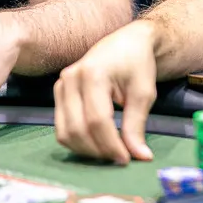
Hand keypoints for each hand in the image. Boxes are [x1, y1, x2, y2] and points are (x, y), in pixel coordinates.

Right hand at [54, 20, 157, 164]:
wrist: (127, 43)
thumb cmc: (138, 65)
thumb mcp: (144, 93)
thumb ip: (137, 125)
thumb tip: (140, 157)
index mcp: (93, 74)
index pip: (97, 121)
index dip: (111, 145)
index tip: (127, 159)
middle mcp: (70, 79)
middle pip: (77, 129)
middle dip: (98, 151)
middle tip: (119, 158)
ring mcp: (61, 85)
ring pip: (65, 132)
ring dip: (86, 150)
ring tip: (109, 152)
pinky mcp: (58, 93)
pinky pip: (62, 127)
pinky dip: (78, 141)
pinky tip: (97, 143)